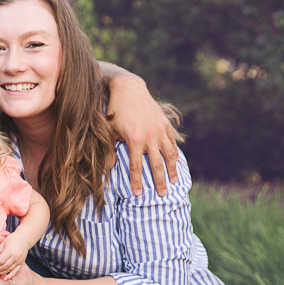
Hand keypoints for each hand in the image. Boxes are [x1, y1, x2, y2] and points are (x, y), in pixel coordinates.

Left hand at [0, 236, 28, 279]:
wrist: (24, 239)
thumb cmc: (12, 239)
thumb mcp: (3, 243)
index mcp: (11, 250)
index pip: (1, 261)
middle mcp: (16, 256)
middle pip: (4, 266)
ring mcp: (20, 260)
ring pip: (9, 269)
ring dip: (1, 272)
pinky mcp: (21, 263)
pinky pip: (16, 271)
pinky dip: (10, 276)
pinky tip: (5, 279)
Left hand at [106, 74, 179, 196]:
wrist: (128, 89)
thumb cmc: (115, 111)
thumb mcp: (109, 131)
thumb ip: (110, 151)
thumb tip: (108, 169)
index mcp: (134, 140)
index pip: (137, 167)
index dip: (137, 182)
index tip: (138, 194)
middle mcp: (149, 136)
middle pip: (157, 165)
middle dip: (160, 182)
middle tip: (162, 195)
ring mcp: (159, 130)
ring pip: (169, 155)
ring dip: (172, 170)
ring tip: (174, 182)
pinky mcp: (165, 123)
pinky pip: (172, 142)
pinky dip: (174, 153)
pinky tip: (175, 162)